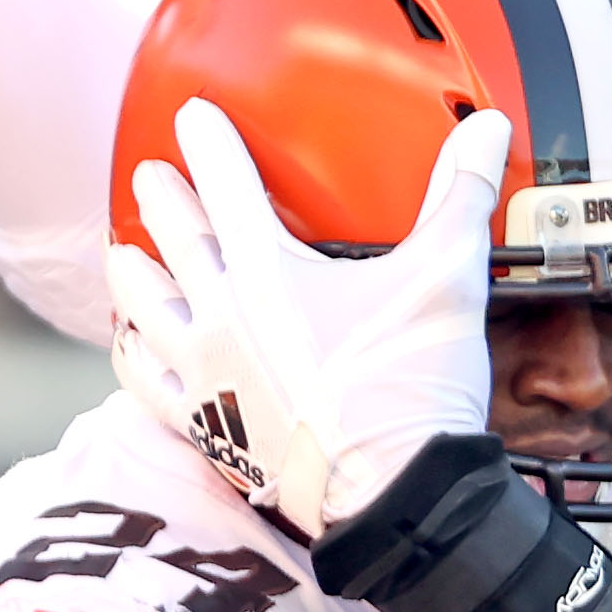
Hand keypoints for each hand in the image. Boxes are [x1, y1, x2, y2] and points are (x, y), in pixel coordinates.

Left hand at [109, 97, 506, 539]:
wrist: (394, 494)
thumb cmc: (413, 387)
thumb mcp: (446, 280)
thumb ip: (458, 197)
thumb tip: (487, 130)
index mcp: (270, 271)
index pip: (226, 185)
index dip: (208, 143)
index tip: (192, 117)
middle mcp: (222, 315)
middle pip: (175, 239)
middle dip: (162, 200)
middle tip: (151, 177)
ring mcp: (205, 372)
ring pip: (146, 306)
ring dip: (133, 273)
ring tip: (125, 254)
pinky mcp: (204, 424)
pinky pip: (146, 381)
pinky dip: (133, 354)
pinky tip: (132, 343)